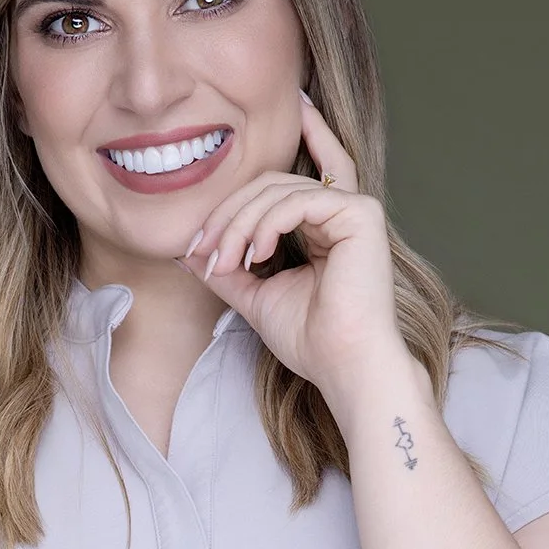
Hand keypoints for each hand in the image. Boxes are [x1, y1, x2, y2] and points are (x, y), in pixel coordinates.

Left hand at [177, 91, 414, 401]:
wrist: (342, 364)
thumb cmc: (308, 338)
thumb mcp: (254, 295)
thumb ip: (226, 268)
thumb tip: (187, 252)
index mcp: (320, 227)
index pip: (276, 187)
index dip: (230, 206)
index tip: (195, 244)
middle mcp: (339, 213)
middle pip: (269, 184)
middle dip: (227, 214)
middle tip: (200, 249)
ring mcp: (352, 210)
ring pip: (278, 189)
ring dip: (239, 224)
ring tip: (225, 262)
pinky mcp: (361, 214)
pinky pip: (298, 200)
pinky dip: (268, 223)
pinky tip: (256, 254)